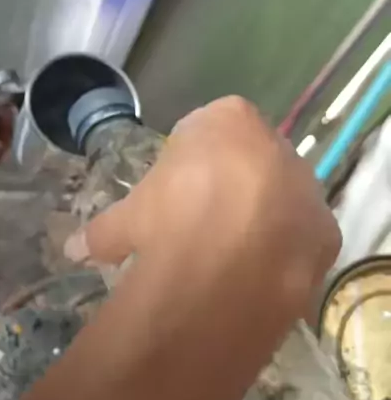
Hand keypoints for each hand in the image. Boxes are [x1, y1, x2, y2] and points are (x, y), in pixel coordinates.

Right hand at [65, 97, 340, 342]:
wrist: (220, 278)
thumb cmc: (165, 228)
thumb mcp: (123, 222)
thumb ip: (107, 229)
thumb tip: (73, 250)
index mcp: (230, 121)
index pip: (211, 124)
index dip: (189, 156)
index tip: (174, 185)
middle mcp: (277, 146)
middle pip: (252, 159)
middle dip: (230, 183)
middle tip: (202, 220)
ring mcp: (307, 190)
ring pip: (283, 196)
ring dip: (261, 216)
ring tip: (230, 253)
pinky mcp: (326, 237)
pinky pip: (302, 238)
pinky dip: (282, 252)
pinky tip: (256, 275)